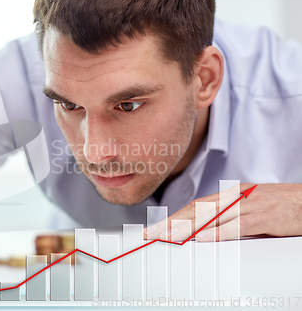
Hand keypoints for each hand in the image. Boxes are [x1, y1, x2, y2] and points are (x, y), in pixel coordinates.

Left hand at [144, 183, 301, 241]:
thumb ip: (229, 216)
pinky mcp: (264, 217)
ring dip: (186, 227)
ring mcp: (249, 206)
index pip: (196, 205)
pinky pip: (237, 225)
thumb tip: (205, 230)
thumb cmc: (281, 205)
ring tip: (166, 236)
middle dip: (172, 221)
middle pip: (197, 209)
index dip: (174, 216)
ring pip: (211, 216)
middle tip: (152, 233)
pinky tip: (201, 238)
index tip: (156, 227)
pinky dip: (217, 232)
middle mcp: (236, 198)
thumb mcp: (250, 207)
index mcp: (231, 195)